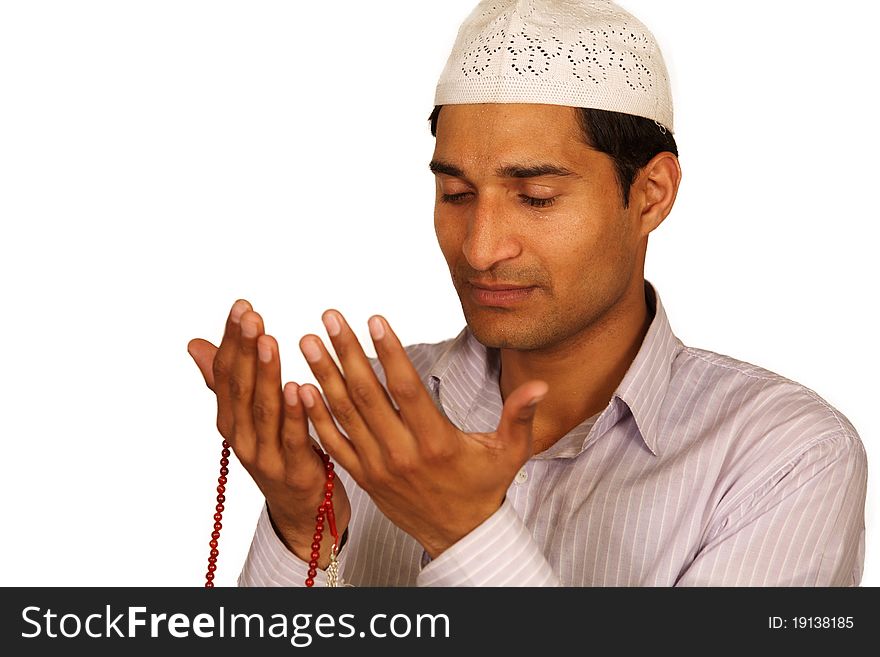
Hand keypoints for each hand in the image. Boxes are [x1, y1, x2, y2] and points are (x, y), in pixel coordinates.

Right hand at [187, 300, 350, 567]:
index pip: (225, 373)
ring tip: (269, 341)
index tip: (242, 306)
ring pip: (263, 410)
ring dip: (266, 374)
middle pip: (240, 388)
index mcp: (230, 420)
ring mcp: (265, 456)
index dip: (232, 340)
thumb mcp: (249, 416)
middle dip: (245, 350)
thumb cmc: (277, 450)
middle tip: (252, 316)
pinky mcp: (294, 471)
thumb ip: (225, 381)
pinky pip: (293, 438)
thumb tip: (195, 343)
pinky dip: (295, 412)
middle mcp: (241, 437)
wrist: (302, 510)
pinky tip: (300, 386)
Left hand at [296, 309, 546, 557]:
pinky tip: (301, 389)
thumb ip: (520, 416)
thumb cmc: (485, 487)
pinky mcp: (363, 477)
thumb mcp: (510, 453)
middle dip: (346, 352)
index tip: (374, 319)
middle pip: (368, 395)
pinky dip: (316, 417)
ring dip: (324, 376)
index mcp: (437, 442)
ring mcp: (378, 467)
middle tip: (329, 317)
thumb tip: (540, 386)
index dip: (388, 352)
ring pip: (345, 415)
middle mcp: (402, 453)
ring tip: (308, 342)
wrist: (459, 536)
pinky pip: (333, 444)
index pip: (407, 389)